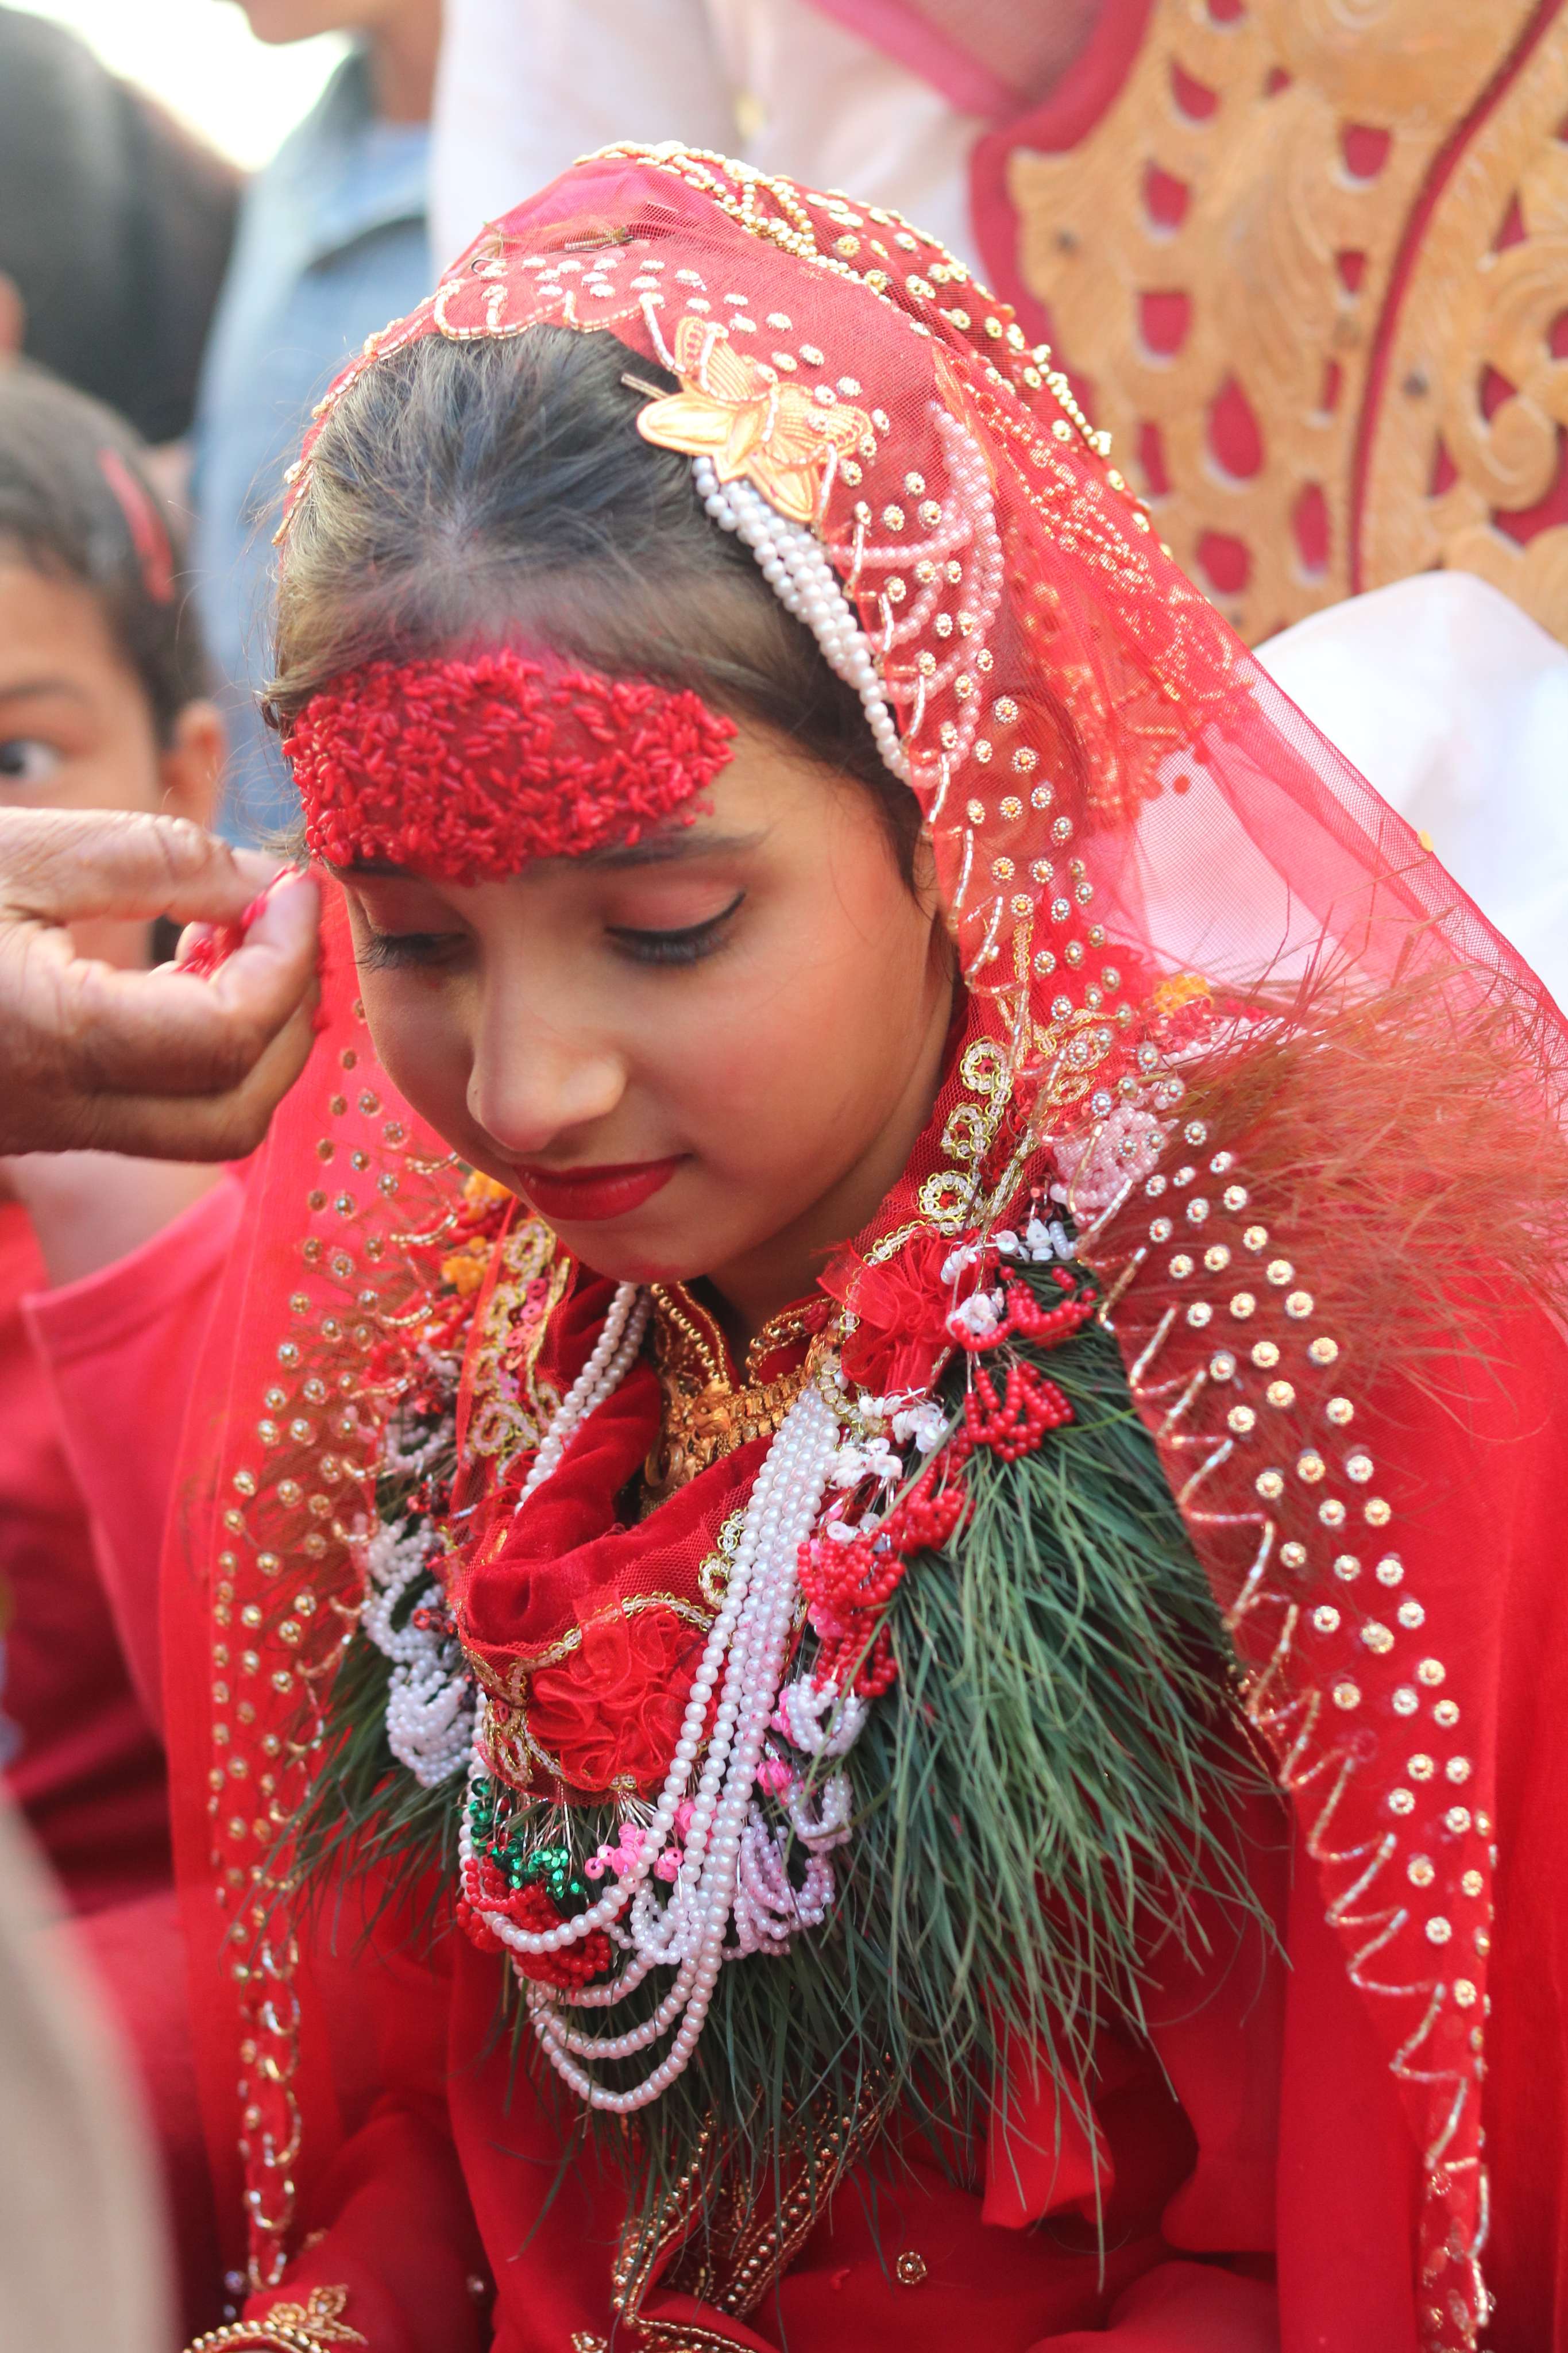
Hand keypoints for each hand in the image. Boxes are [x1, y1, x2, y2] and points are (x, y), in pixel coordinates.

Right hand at [0, 807, 319, 1157]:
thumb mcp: (22, 850)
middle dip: (289, 1013)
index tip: (296, 888)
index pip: (230, 1033)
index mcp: (52, 1038)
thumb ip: (154, 858)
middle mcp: (59, 1112)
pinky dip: (208, 1056)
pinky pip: (164, 1119)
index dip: (290, 957)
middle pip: (238, 1109)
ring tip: (232, 942)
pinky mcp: (49, 1130)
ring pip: (209, 1129)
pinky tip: (185, 976)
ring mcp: (53, 1133)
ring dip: (256, 1041)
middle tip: (283, 923)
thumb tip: (267, 884)